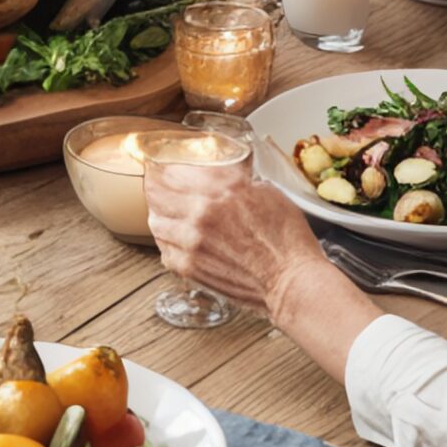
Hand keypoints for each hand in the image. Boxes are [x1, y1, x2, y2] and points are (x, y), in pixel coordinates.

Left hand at [142, 167, 323, 317]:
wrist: (291, 282)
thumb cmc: (287, 241)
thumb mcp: (267, 193)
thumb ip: (237, 180)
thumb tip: (224, 171)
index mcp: (222, 190)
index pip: (176, 169)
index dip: (166, 166)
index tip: (162, 164)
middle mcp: (202, 213)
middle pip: (157, 191)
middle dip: (155, 184)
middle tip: (156, 182)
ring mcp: (192, 241)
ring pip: (156, 220)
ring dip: (158, 212)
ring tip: (163, 210)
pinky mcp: (190, 267)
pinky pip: (164, 250)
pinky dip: (167, 242)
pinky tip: (175, 239)